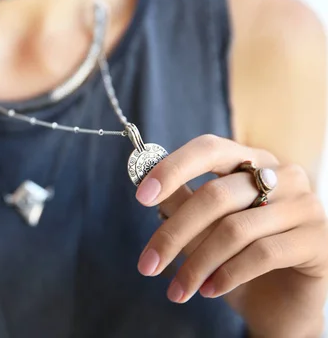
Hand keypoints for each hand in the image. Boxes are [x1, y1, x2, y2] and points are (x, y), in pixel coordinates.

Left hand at [135, 134, 327, 336]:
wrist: (279, 302)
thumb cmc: (236, 257)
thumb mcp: (201, 228)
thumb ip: (180, 202)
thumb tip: (146, 184)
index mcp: (251, 160)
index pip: (209, 149)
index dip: (173, 169)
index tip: (141, 196)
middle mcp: (283, 174)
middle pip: (215, 195)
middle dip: (174, 234)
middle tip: (147, 264)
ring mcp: (304, 204)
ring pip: (234, 229)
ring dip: (197, 264)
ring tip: (178, 289)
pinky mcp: (318, 239)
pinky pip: (262, 253)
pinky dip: (228, 275)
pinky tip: (210, 290)